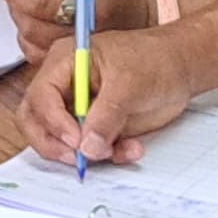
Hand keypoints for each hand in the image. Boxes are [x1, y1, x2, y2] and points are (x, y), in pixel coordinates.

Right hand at [16, 22, 200, 167]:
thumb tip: (87, 146)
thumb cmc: (154, 59)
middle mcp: (64, 87)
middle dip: (54, 144)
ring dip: (86, 154)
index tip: (76, 139)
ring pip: (61, 142)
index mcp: (65, 63)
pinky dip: (108, 156)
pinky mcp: (94, 127)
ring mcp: (78, 109)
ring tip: (117, 151)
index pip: (40, 96)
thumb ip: (107, 114)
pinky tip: (132, 149)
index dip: (53, 121)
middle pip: (36, 122)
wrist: (180, 69)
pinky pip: (89, 150)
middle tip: (79, 157)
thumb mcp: (130, 82)